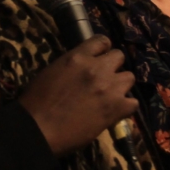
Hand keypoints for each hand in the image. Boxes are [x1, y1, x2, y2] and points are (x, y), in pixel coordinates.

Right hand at [19, 35, 136, 154]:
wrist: (39, 129)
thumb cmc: (36, 102)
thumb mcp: (51, 72)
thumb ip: (70, 66)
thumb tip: (78, 69)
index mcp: (78, 57)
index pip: (101, 40)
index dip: (103, 50)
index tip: (100, 58)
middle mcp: (97, 68)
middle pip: (119, 56)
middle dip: (113, 67)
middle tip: (104, 79)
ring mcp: (110, 88)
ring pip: (129, 78)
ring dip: (120, 86)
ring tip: (111, 97)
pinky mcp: (116, 108)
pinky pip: (133, 103)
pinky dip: (126, 107)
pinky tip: (115, 112)